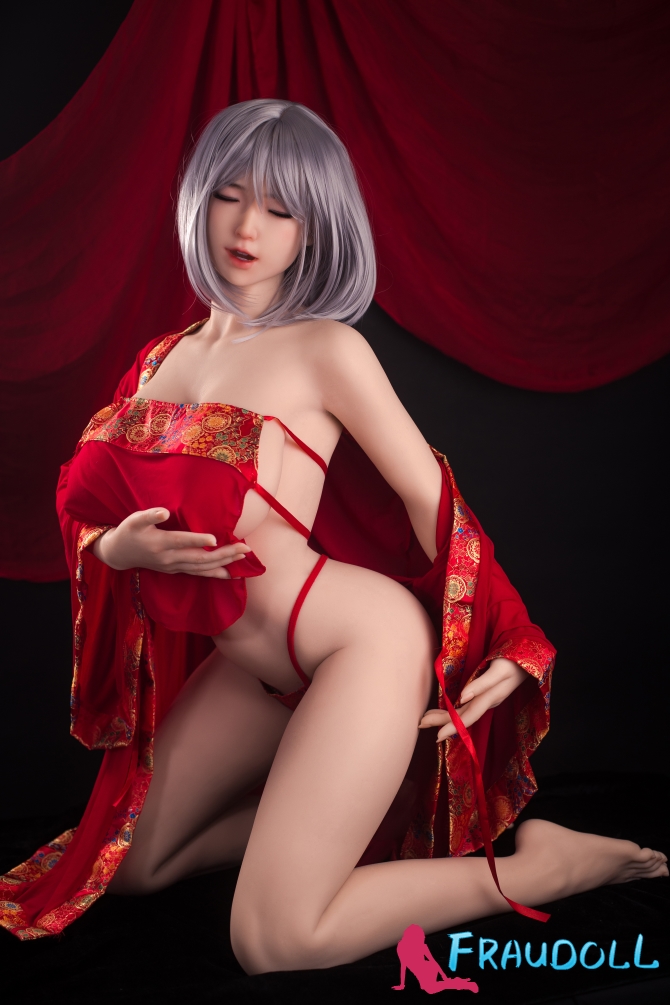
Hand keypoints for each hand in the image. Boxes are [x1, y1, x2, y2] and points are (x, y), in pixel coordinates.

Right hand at [91, 507, 250, 579]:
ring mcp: (174, 567)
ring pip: (202, 568)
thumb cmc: (128, 532)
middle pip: (199, 558)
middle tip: (245, 548)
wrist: (119, 554)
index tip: (215, 538)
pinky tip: (231, 573)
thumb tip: (164, 512)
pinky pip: (199, 573)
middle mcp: (169, 558)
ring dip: (224, 563)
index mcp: (160, 543)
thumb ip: (149, 515)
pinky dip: (215, 573)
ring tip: (244, 558)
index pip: (181, 541)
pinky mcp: (176, 570)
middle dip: (224, 554)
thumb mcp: (134, 520)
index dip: (198, 540)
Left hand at [419, 657, 527, 740]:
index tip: (436, 736)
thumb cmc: (514, 662)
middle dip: (441, 722)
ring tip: (426, 718)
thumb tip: (461, 697)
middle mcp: (487, 702)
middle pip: (461, 717)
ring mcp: (487, 699)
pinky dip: (453, 710)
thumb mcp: (499, 671)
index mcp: (490, 699)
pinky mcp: (487, 695)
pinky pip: (467, 707)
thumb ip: (481, 684)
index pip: (467, 718)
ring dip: (444, 716)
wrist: (529, 660)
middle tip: (420, 723)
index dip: (452, 727)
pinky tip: (445, 711)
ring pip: (463, 713)